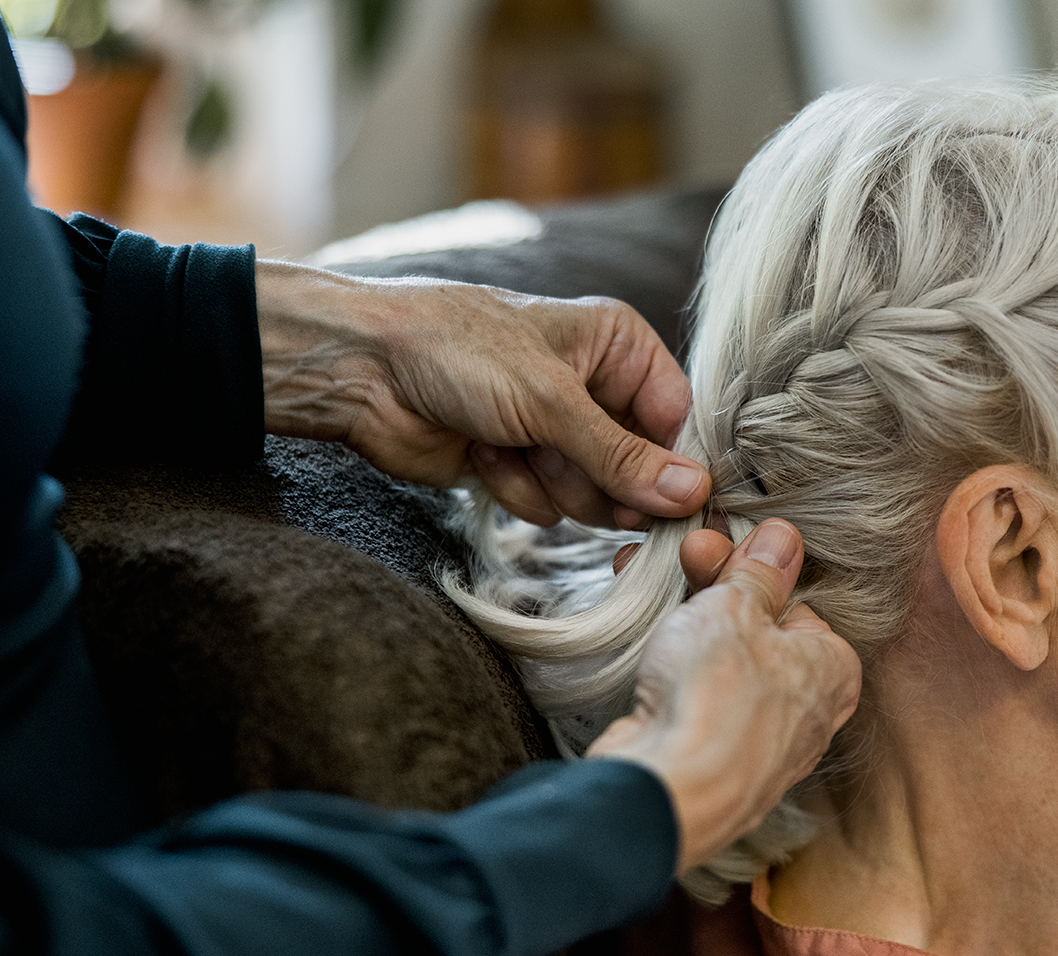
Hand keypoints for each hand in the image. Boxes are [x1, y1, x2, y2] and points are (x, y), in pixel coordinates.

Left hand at [256, 261, 708, 528]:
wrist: (365, 373)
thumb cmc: (456, 352)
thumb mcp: (550, 402)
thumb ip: (623, 456)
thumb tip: (693, 494)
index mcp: (617, 347)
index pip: (677, 419)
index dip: (670, 464)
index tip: (664, 501)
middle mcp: (594, 387)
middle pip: (639, 468)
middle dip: (596, 478)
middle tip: (559, 461)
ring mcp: (555, 431)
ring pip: (592, 496)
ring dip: (549, 484)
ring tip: (508, 444)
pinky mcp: (519, 466)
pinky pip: (546, 506)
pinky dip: (514, 488)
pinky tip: (481, 453)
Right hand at [586, 520, 861, 871]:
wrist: (668, 791)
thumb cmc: (717, 698)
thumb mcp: (737, 607)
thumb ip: (758, 573)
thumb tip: (782, 540)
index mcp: (834, 670)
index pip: (798, 603)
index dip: (752, 572)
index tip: (715, 548)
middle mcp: (807, 714)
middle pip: (760, 633)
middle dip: (714, 592)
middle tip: (680, 559)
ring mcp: (759, 746)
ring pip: (725, 668)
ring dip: (686, 626)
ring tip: (648, 586)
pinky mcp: (713, 765)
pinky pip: (699, 703)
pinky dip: (673, 673)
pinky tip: (645, 647)